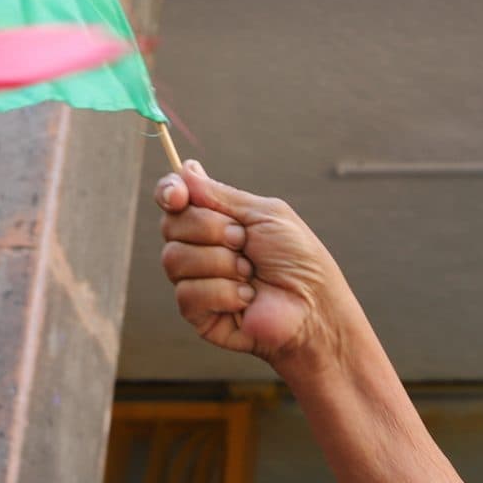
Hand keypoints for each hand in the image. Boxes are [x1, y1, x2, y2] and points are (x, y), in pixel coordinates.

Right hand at [154, 162, 350, 366]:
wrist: (314, 305)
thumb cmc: (298, 259)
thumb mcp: (264, 214)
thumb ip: (220, 195)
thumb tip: (184, 170)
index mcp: (216, 219)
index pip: (173, 198)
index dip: (168, 192)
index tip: (177, 196)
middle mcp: (200, 247)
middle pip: (170, 225)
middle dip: (211, 229)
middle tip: (243, 241)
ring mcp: (196, 280)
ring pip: (174, 258)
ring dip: (220, 263)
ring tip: (250, 273)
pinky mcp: (197, 313)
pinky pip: (187, 293)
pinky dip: (223, 292)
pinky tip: (246, 299)